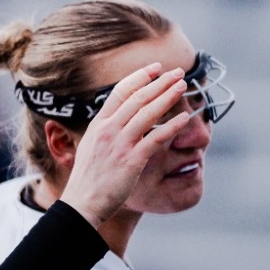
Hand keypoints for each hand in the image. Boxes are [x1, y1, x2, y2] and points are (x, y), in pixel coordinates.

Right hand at [58, 64, 191, 226]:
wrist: (83, 202)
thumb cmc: (90, 177)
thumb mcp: (92, 145)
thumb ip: (106, 130)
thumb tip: (117, 117)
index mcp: (98, 123)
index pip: (120, 92)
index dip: (140, 77)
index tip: (155, 68)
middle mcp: (108, 129)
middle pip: (137, 98)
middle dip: (160, 82)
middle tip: (178, 72)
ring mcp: (120, 143)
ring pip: (147, 113)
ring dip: (168, 97)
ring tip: (184, 86)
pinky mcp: (132, 160)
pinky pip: (156, 138)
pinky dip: (172, 126)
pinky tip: (185, 119)